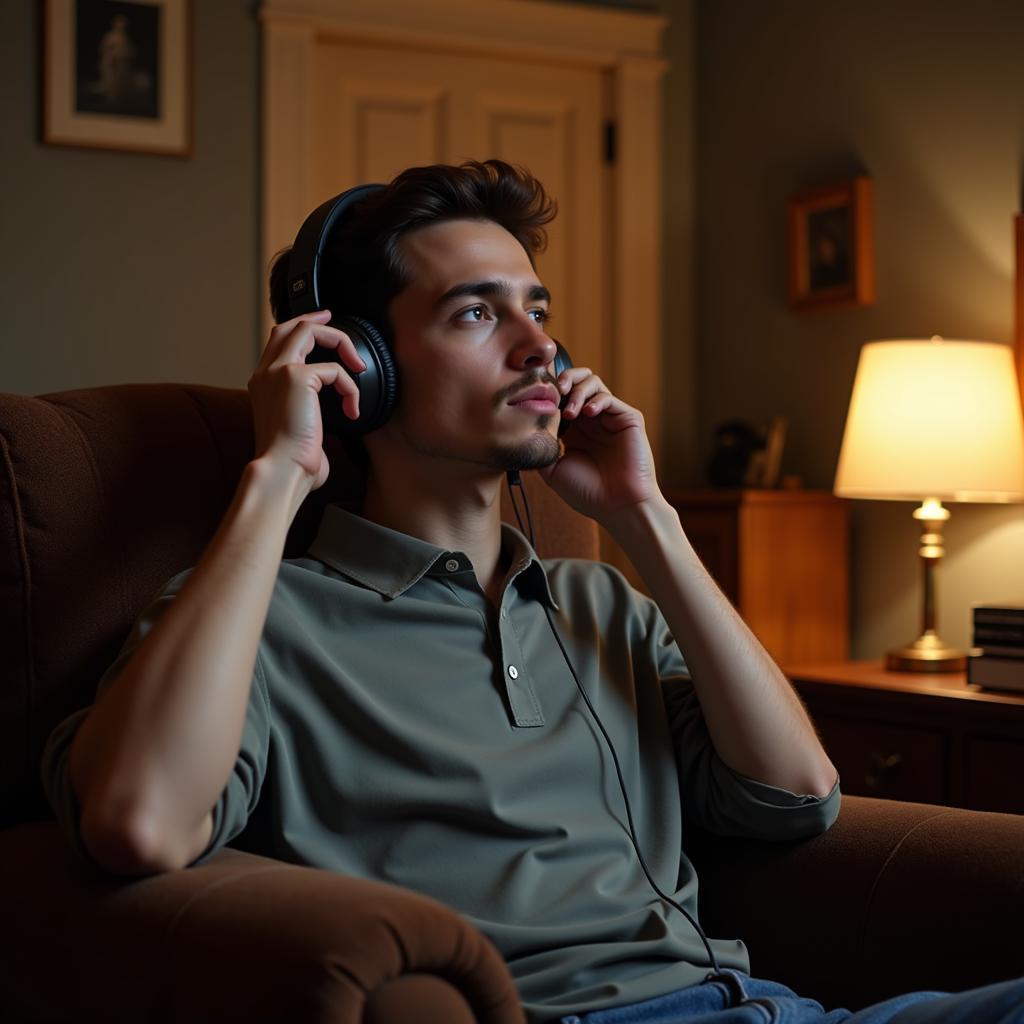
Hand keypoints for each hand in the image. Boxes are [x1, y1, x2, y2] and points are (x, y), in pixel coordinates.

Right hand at [247, 310, 364, 493]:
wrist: (282, 470)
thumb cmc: (292, 461)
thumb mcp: (298, 429)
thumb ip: (308, 411)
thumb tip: (335, 412)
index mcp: (263, 384)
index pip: (278, 342)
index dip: (300, 329)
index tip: (322, 325)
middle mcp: (265, 373)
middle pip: (290, 327)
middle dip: (317, 320)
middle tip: (336, 320)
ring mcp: (278, 372)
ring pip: (309, 331)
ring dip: (341, 343)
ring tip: (359, 366)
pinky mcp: (296, 377)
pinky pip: (335, 369)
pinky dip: (350, 388)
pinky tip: (352, 410)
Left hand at [539, 367, 659, 526]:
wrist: (618, 506)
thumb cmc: (587, 492)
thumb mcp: (553, 469)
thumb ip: (542, 446)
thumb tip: (528, 423)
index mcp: (574, 431)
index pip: (560, 398)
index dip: (549, 394)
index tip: (537, 399)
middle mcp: (592, 420)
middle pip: (576, 382)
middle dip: (563, 379)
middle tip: (554, 391)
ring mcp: (610, 418)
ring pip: (593, 383)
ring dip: (578, 390)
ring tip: (571, 412)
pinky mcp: (628, 418)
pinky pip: (609, 398)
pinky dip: (595, 400)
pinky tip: (587, 414)